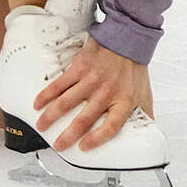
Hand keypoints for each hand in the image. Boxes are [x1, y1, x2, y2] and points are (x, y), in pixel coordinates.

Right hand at [34, 37, 154, 151]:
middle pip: (84, 119)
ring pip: (66, 102)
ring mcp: (91, 80)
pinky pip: (59, 84)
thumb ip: (144, 115)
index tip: (83, 147)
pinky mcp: (80, 68)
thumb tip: (148, 134)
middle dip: (68, 135)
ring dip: (51, 116)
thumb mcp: (144, 94)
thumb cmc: (134, 69)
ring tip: (42, 126)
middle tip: (58, 145)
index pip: (110, 127)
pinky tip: (38, 103)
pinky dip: (46, 95)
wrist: (128, 39)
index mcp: (124, 101)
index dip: (96, 139)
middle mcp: (107, 92)